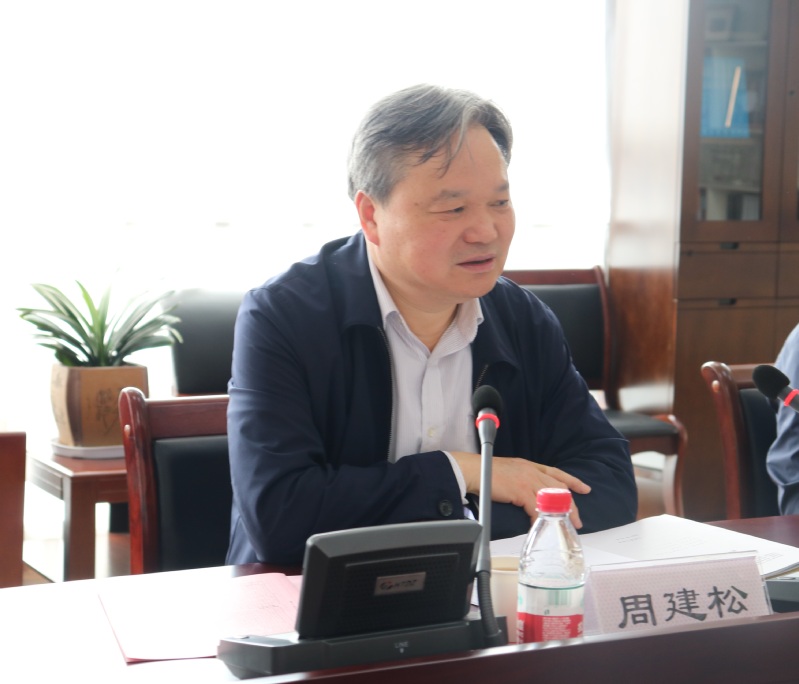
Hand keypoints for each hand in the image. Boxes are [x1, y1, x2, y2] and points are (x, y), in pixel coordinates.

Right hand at [450, 452, 589, 528]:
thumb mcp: (509, 471)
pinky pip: (536, 508)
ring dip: (561, 513)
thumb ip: (520, 479)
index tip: (584, 488)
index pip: (556, 472)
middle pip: (559, 487)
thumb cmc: (485, 472)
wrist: (472, 470)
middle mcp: (531, 470)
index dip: (572, 481)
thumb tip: (525, 494)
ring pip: (552, 498)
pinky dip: (540, 519)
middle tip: (577, 518)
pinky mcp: (521, 490)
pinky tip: (541, 527)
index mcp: (529, 465)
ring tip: (566, 525)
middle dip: (571, 504)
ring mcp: (527, 479)